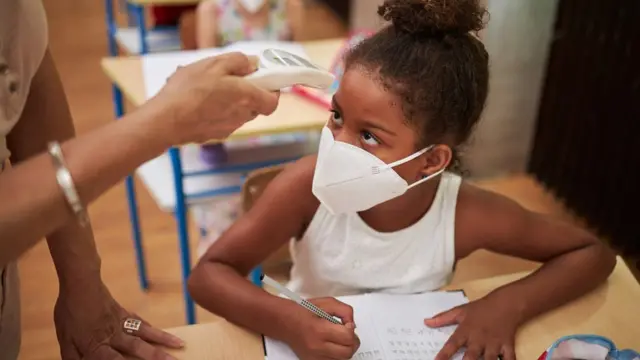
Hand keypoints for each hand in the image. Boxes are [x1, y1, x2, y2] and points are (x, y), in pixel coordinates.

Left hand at [54, 282, 183, 358]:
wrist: (81, 284)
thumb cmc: (69, 313)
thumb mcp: (65, 341)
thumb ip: (74, 358)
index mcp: (98, 346)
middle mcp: (115, 336)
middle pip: (138, 349)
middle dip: (157, 357)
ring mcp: (122, 324)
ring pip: (145, 334)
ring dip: (163, 340)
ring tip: (180, 345)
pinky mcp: (124, 313)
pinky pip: (141, 323)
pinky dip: (153, 330)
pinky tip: (163, 335)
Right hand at [149, 52, 279, 144]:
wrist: (165, 120)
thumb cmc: (189, 91)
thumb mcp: (214, 64)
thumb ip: (239, 62)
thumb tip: (253, 64)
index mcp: (247, 98)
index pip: (273, 101)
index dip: (271, 90)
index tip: (261, 79)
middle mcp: (242, 116)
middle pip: (254, 105)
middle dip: (246, 92)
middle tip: (229, 78)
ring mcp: (228, 128)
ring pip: (237, 112)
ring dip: (228, 101)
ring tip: (207, 89)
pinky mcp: (214, 135)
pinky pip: (222, 120)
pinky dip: (215, 111)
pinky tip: (197, 102)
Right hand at [287, 297, 360, 359]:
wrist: (285, 321)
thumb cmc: (304, 310)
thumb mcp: (326, 302)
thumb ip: (344, 311)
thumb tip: (352, 325)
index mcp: (320, 329)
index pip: (347, 336)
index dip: (351, 329)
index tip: (346, 324)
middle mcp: (317, 347)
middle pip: (347, 352)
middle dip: (352, 342)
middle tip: (347, 333)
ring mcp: (314, 357)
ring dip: (345, 349)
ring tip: (339, 340)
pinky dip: (336, 355)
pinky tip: (332, 346)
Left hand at [424, 295, 520, 359]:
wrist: (506, 303)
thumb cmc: (481, 308)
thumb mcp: (460, 311)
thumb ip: (443, 318)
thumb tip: (426, 322)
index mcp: (466, 330)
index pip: (452, 344)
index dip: (444, 355)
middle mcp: (479, 339)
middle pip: (471, 356)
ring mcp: (494, 344)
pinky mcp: (507, 346)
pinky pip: (509, 359)